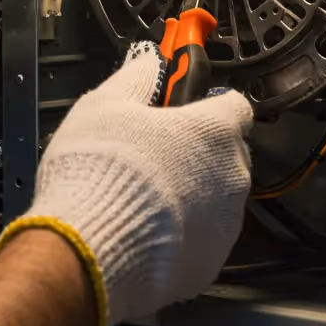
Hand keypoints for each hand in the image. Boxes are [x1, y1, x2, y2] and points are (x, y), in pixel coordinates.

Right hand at [0, 42, 252, 325]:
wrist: (90, 251)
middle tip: (156, 150)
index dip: (207, 103)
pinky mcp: (212, 262)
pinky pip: (205, 237)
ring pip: (219, 197)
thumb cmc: (99, 173)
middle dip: (199, 149)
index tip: (184, 104)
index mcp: (214, 130)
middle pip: (228, 152)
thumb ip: (136, 79)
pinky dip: (185, 231)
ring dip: (193, 191)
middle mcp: (232, 175)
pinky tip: (148, 228)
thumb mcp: (105, 105)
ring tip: (145, 194)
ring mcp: (226, 223)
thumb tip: (148, 64)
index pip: (234, 104)